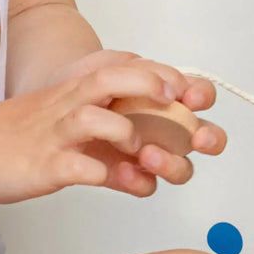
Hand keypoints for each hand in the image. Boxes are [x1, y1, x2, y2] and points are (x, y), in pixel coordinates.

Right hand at [0, 62, 191, 203]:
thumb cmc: (24, 138)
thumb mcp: (68, 121)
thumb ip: (109, 133)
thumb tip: (150, 156)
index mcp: (78, 92)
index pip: (123, 68)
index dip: (159, 73)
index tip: (185, 89)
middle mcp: (69, 105)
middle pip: (113, 79)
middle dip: (150, 85)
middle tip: (175, 101)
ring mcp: (57, 134)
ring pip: (97, 119)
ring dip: (125, 133)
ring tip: (137, 152)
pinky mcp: (44, 164)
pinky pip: (78, 166)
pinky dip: (100, 172)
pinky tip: (109, 180)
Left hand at [44, 50, 226, 195]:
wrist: (44, 116)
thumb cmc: (80, 90)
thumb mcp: (103, 67)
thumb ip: (135, 68)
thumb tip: (167, 82)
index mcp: (164, 96)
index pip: (199, 94)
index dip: (202, 95)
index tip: (189, 97)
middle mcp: (165, 127)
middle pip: (204, 136)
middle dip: (209, 138)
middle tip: (196, 139)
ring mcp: (149, 153)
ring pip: (181, 167)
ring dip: (171, 161)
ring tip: (146, 154)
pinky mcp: (128, 177)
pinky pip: (146, 186)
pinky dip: (138, 179)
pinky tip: (121, 169)